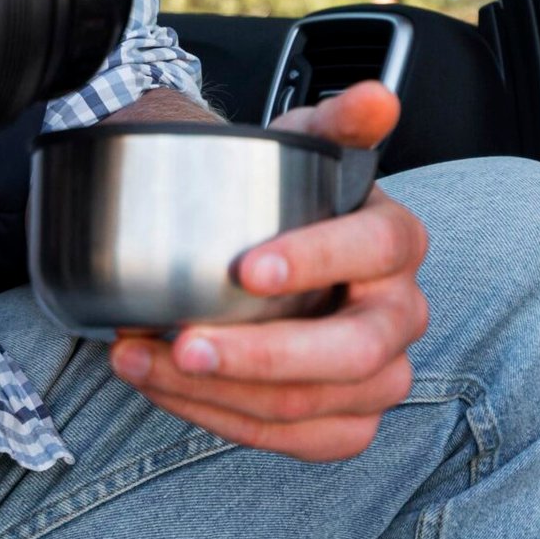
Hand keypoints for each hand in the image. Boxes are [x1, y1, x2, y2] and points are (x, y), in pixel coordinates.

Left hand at [109, 79, 427, 460]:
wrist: (277, 244)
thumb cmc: (293, 196)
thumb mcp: (308, 143)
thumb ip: (340, 118)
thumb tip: (377, 97)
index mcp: (399, 242)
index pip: (373, 252)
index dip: (315, 260)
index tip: (244, 267)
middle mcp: (400, 316)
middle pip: (348, 354)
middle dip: (259, 355)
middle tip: (181, 343)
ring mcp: (378, 378)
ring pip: (308, 407)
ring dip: (216, 392)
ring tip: (139, 360)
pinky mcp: (344, 423)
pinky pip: (291, 441)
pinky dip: (219, 418)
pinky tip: (163, 387)